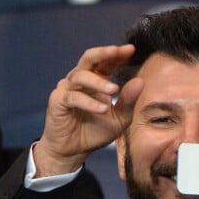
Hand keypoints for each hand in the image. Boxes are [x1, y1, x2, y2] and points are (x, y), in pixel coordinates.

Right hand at [34, 45, 142, 176]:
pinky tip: (103, 108)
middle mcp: (80, 80)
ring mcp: (67, 89)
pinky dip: (89, 102)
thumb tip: (141, 81)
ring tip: (114, 90)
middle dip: (103, 53)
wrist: (75, 150)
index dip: (117, 54)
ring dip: (98, 82)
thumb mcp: (120, 118)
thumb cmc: (97, 131)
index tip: (131, 49)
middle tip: (117, 51)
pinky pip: (73, 97)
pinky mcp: (58, 102)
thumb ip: (128, 100)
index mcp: (96, 80)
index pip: (106, 62)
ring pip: (80, 76)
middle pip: (89, 58)